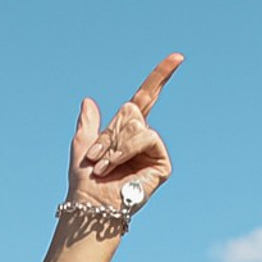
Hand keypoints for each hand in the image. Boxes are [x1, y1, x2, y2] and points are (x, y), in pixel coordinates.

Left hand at [66, 54, 181, 215]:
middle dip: (110, 131)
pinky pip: (146, 137)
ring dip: (116, 144)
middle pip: (131, 110)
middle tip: (98, 157)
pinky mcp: (161, 163)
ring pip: (137, 124)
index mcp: (128, 132)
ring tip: (105, 166)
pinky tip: (118, 167)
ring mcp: (154, 151)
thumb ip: (88, 122)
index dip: (161, 77)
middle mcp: (143, 139)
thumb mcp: (82, 143)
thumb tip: (88, 101)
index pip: (147, 97)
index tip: (178, 57)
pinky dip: (127, 149)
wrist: (90, 204)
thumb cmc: (85, 181)